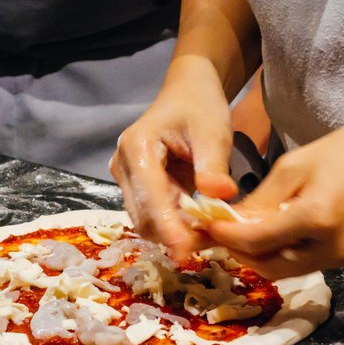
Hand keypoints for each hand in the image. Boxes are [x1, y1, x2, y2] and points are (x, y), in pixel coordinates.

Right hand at [110, 57, 238, 259]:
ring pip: (147, 221)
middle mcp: (123, 166)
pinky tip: (199, 224)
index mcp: (137, 147)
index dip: (168, 227)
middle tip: (213, 242)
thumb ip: (213, 166)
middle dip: (175, 234)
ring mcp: (126, 179)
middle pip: (143, 216)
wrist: (188, 93)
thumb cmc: (200, 107)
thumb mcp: (213, 132)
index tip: (187, 251)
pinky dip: (175, 224)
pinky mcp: (136, 188)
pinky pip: (153, 215)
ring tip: (210, 232)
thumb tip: (221, 196)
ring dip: (176, 232)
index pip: (149, 197)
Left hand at [207, 115, 343, 278]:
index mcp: (316, 218)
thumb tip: (231, 221)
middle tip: (218, 232)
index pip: (255, 241)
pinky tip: (270, 233)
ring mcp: (341, 258)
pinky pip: (303, 264)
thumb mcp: (297, 164)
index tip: (204, 224)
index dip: (224, 236)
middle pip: (267, 266)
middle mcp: (329, 248)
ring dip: (258, 256)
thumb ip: (262, 198)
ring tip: (240, 232)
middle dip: (238, 252)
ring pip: (284, 270)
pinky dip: (280, 253)